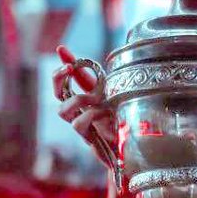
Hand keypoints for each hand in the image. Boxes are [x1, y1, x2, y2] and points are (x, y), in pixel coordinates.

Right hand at [52, 45, 116, 162]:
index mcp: (87, 103)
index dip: (60, 67)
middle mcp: (81, 115)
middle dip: (58, 78)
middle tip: (69, 68)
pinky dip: (90, 115)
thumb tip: (99, 56)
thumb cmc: (126, 123)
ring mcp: (84, 129)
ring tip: (97, 98)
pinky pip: (78, 125)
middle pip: (57, 96)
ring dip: (78, 99)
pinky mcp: (91, 141)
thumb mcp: (117, 96)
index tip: (62, 49)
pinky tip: (106, 114)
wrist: (139, 148)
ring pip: (62, 111)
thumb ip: (103, 80)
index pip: (65, 84)